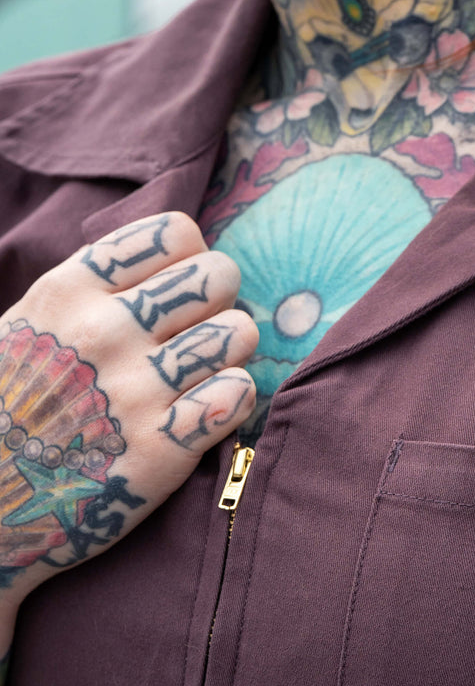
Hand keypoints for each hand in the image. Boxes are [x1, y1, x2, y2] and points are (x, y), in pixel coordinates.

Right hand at [0, 212, 257, 607]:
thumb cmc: (9, 407)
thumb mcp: (29, 324)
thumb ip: (93, 288)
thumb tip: (177, 255)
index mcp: (69, 291)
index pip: (175, 234)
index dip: (188, 258)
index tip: (175, 286)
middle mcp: (105, 333)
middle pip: (218, 276)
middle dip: (217, 299)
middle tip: (194, 330)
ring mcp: (134, 391)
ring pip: (239, 333)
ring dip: (230, 350)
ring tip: (202, 369)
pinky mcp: (160, 451)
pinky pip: (239, 394)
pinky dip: (233, 398)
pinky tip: (208, 407)